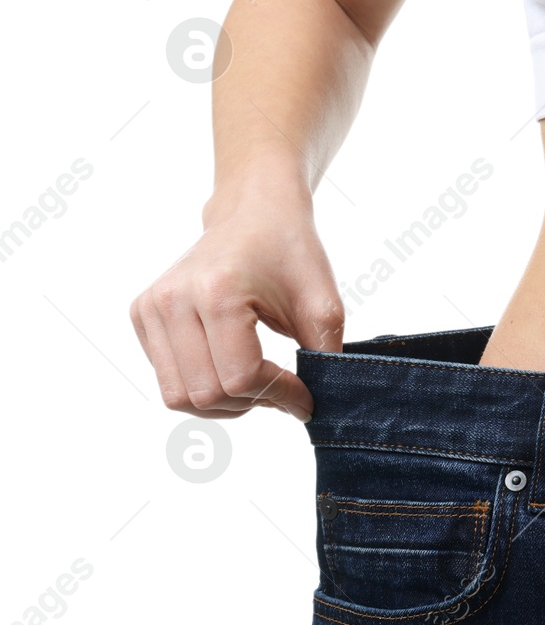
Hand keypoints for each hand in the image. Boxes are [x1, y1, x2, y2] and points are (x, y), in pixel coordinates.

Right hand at [130, 183, 341, 420]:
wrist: (253, 213)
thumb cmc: (290, 252)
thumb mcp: (322, 304)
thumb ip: (322, 358)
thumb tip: (314, 411)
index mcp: (216, 292)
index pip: (241, 377)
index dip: (280, 396)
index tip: (307, 396)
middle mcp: (172, 300)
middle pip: (207, 394)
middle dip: (253, 402)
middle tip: (284, 390)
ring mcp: (150, 308)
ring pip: (180, 396)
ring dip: (225, 404)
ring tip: (258, 383)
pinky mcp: (141, 315)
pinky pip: (168, 380)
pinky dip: (203, 387)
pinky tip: (231, 365)